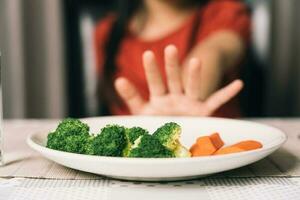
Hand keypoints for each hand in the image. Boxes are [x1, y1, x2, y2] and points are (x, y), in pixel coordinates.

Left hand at [114, 45, 242, 115]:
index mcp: (159, 99)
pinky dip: (227, 93)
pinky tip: (238, 83)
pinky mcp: (202, 113)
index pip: (154, 82)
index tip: (148, 54)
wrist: (169, 145)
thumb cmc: (154, 126)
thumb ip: (132, 98)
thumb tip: (118, 79)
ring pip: (193, 87)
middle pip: (173, 79)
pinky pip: (216, 102)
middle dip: (172, 65)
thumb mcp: (140, 113)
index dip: (151, 70)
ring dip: (194, 75)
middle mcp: (174, 98)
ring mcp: (189, 104)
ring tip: (196, 60)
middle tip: (170, 49)